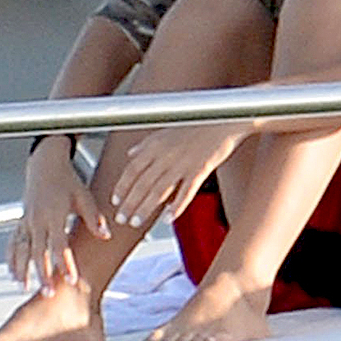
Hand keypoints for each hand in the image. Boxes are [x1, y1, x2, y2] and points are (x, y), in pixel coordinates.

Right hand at [12, 138, 109, 288]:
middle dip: (42, 274)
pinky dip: (11, 259)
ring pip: (21, 250)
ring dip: (22, 270)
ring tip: (25, 288)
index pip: (59, 245)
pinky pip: (12, 244)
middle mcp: (36, 221)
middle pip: (38, 253)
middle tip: (48, 293)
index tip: (71, 279)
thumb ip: (94, 218)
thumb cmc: (67, 182)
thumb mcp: (85, 197)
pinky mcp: (19, 222)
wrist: (45, 166)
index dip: (65, 263)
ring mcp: (25, 222)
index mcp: (54, 215)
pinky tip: (13, 274)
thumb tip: (106, 235)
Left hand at [109, 122, 250, 232]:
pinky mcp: (201, 170)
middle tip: (121, 219)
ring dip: (145, 208)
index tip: (115, 201)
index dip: (122, 187)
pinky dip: (176, 207)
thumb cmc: (197, 122)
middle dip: (129, 203)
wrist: (224, 118)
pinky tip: (167, 218)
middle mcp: (166, 155)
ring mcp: (183, 164)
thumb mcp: (166, 130)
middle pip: (142, 184)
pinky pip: (186, 192)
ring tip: (136, 222)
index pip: (132, 169)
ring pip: (159, 191)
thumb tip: (131, 154)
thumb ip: (147, 144)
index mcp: (156, 145)